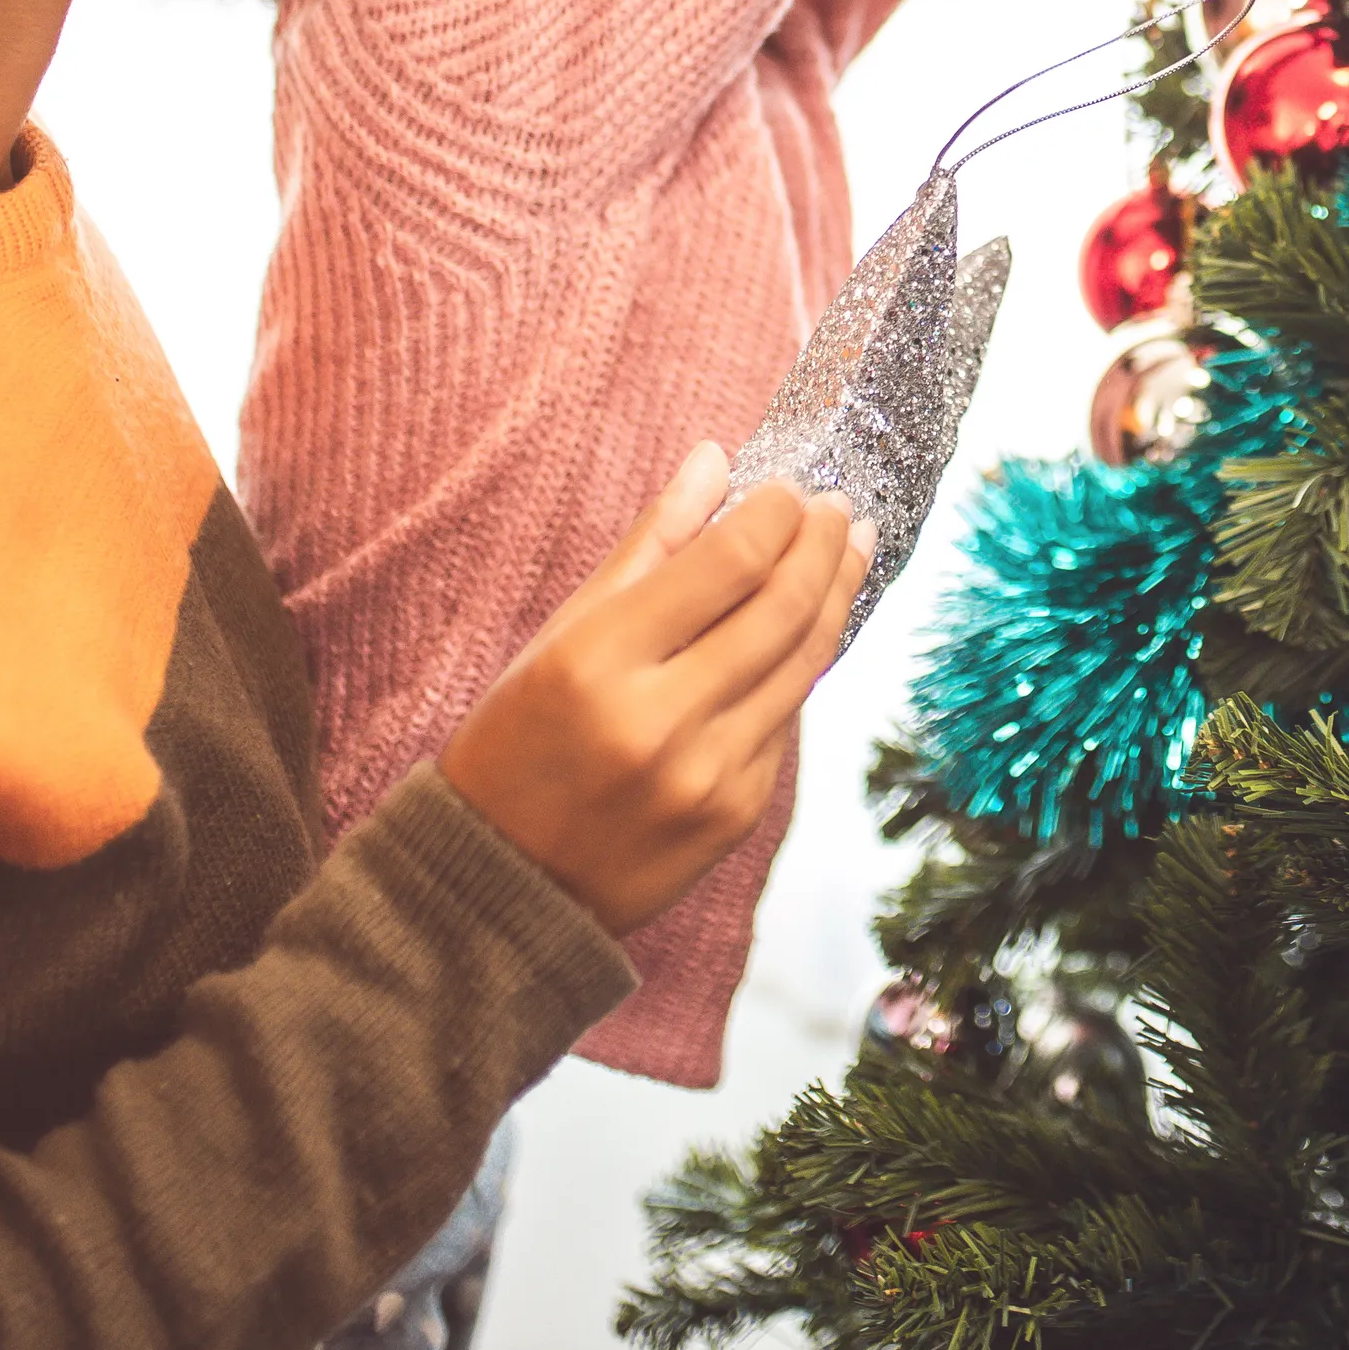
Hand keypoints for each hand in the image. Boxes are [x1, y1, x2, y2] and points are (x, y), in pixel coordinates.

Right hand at [440, 443, 871, 935]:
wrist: (499, 890)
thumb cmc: (516, 743)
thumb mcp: (558, 635)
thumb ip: (646, 545)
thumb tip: (716, 460)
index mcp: (598, 661)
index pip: (729, 560)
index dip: (776, 513)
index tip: (791, 488)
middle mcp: (660, 720)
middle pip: (783, 607)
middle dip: (823, 545)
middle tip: (840, 508)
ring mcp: (707, 775)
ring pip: (802, 664)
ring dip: (835, 597)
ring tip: (849, 551)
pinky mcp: (736, 815)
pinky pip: (787, 722)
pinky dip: (799, 667)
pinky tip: (806, 630)